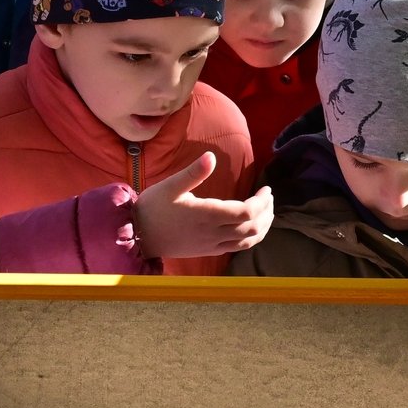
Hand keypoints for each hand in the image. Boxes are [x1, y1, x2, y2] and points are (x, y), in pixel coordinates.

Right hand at [133, 151, 273, 259]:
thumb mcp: (171, 186)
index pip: (247, 212)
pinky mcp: (208, 251)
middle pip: (253, 227)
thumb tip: (211, 156)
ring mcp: (212, 245)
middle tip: (269, 197)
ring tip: (267, 212)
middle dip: (267, 212)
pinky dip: (251, 238)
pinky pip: (237, 248)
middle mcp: (213, 232)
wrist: (138, 235)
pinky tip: (251, 228)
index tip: (266, 189)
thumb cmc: (153, 207)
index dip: (262, 202)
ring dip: (263, 227)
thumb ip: (193, 172)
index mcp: (207, 214)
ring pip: (248, 241)